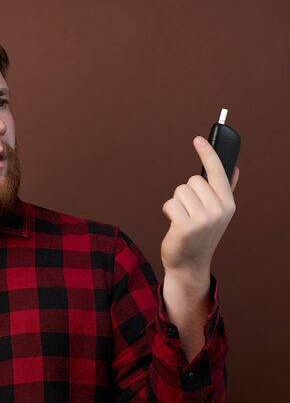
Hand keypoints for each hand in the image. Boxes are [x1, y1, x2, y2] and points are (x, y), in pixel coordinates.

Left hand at [161, 136, 238, 290]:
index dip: (208, 153)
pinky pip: (170, 203)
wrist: (189, 264)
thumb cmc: (200, 235)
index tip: (198, 139)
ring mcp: (204, 219)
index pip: (218, 172)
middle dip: (186, 193)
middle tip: (189, 212)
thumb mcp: (217, 214)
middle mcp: (219, 210)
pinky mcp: (186, 226)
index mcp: (228, 204)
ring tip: (182, 219)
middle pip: (192, 180)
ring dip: (176, 203)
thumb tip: (234, 168)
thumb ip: (226, 190)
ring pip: (180, 191)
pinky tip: (174, 224)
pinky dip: (168, 212)